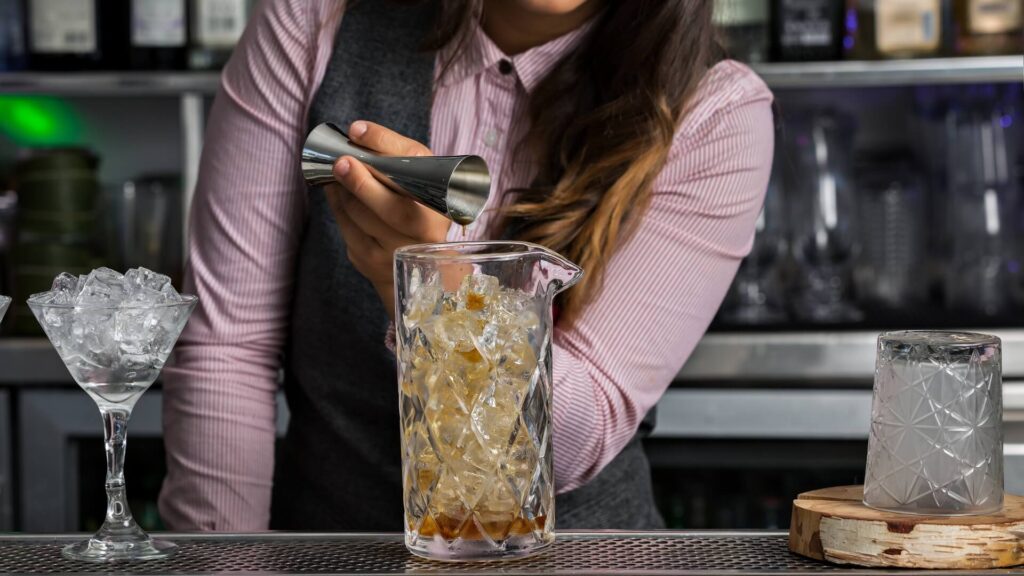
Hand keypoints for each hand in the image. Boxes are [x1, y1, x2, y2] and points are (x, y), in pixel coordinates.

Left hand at [325, 121, 450, 320]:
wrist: (420, 262)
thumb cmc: (418, 206)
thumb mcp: (420, 178)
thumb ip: (397, 154)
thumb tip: (357, 132)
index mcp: (442, 203)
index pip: (417, 172)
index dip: (385, 147)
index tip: (358, 130)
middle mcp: (427, 233)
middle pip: (394, 209)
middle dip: (362, 183)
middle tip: (341, 161)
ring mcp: (398, 252)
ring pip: (361, 217)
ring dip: (344, 191)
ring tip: (338, 171)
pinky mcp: (372, 261)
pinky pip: (347, 229)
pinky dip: (338, 205)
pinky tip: (336, 191)